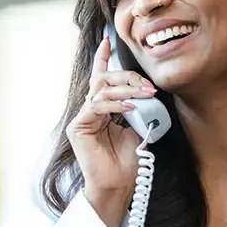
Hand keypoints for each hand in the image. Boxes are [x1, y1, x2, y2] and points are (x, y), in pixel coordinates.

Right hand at [65, 25, 155, 226]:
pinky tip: (131, 107)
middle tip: (148, 85)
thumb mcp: (138, 128)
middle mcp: (90, 110)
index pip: (101, 78)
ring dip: (126, 89)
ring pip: (101, 89)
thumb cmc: (127, 162)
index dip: (103, 58)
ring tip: (145, 95)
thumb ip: (138, 109)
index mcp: (102, 109)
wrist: (118, 185)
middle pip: (103, 80)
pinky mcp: (78, 127)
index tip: (108, 40)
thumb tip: (148, 92)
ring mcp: (82, 118)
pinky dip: (115, 104)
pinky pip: (96, 105)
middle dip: (127, 77)